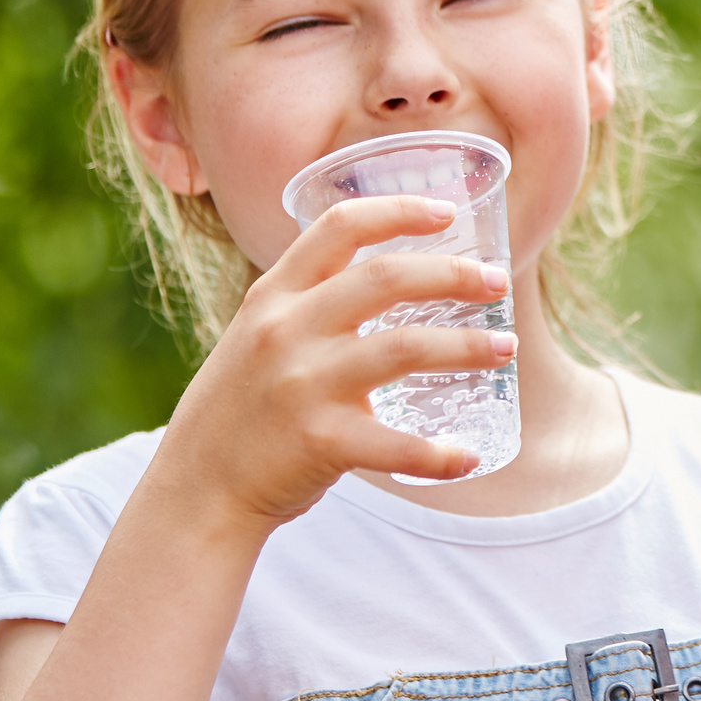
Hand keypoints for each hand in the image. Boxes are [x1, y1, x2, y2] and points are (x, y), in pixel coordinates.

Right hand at [160, 196, 514, 525]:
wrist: (195, 489)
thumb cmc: (242, 408)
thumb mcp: (259, 335)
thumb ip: (310, 305)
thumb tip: (391, 276)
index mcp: (273, 296)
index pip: (340, 227)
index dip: (398, 211)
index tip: (446, 212)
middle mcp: (285, 330)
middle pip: (386, 278)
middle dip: (453, 274)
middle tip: (496, 282)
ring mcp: (302, 385)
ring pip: (405, 347)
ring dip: (467, 347)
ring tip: (505, 348)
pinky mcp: (318, 441)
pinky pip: (396, 444)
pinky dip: (439, 452)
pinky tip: (469, 455)